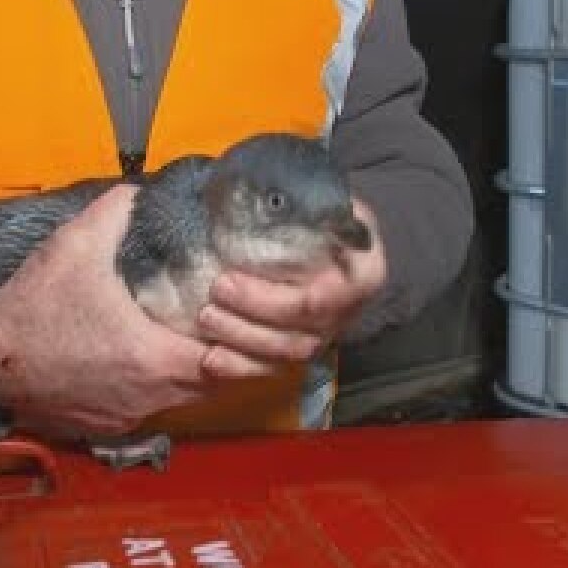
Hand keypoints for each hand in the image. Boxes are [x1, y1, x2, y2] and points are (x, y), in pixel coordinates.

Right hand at [0, 185, 212, 435]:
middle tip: (215, 322)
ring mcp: (127, 417)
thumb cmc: (32, 306)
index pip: (226, 362)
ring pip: (181, 402)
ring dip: (189, 375)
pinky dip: (156, 389)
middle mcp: (146, 397)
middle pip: (211, 387)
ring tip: (185, 338)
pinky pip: (149, 410)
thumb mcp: (76, 245)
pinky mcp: (106, 427)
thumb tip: (142, 189)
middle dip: (220, 356)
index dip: (235, 338)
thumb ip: (116, 212)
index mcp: (151, 358)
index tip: (227, 312)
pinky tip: (145, 361)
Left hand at [198, 198, 386, 377]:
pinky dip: (239, 367)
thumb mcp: (321, 197)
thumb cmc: (320, 211)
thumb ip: (305, 206)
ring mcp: (325, 334)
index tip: (227, 277)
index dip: (270, 299)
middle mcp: (347, 311)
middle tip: (213, 291)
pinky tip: (210, 359)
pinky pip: (272, 369)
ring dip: (240, 339)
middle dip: (249, 316)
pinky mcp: (301, 346)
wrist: (330, 232)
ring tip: (205, 319)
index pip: (319, 299)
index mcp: (362, 274)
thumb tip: (263, 205)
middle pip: (299, 330)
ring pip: (285, 353)